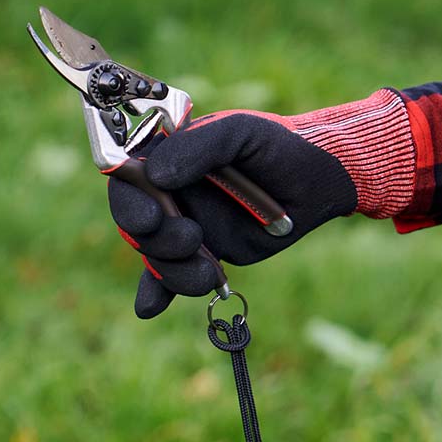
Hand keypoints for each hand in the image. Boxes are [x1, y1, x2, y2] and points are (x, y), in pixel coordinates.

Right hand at [107, 90, 412, 317]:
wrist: (315, 185)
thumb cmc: (277, 148)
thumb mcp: (241, 133)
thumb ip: (199, 147)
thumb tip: (156, 174)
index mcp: (166, 154)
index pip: (127, 176)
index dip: (129, 198)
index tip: (150, 216)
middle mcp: (169, 192)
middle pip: (136, 221)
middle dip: (155, 238)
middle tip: (190, 238)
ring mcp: (185, 225)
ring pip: (157, 255)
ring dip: (173, 269)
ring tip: (209, 270)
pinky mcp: (205, 254)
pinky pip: (172, 277)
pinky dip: (159, 293)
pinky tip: (150, 308)